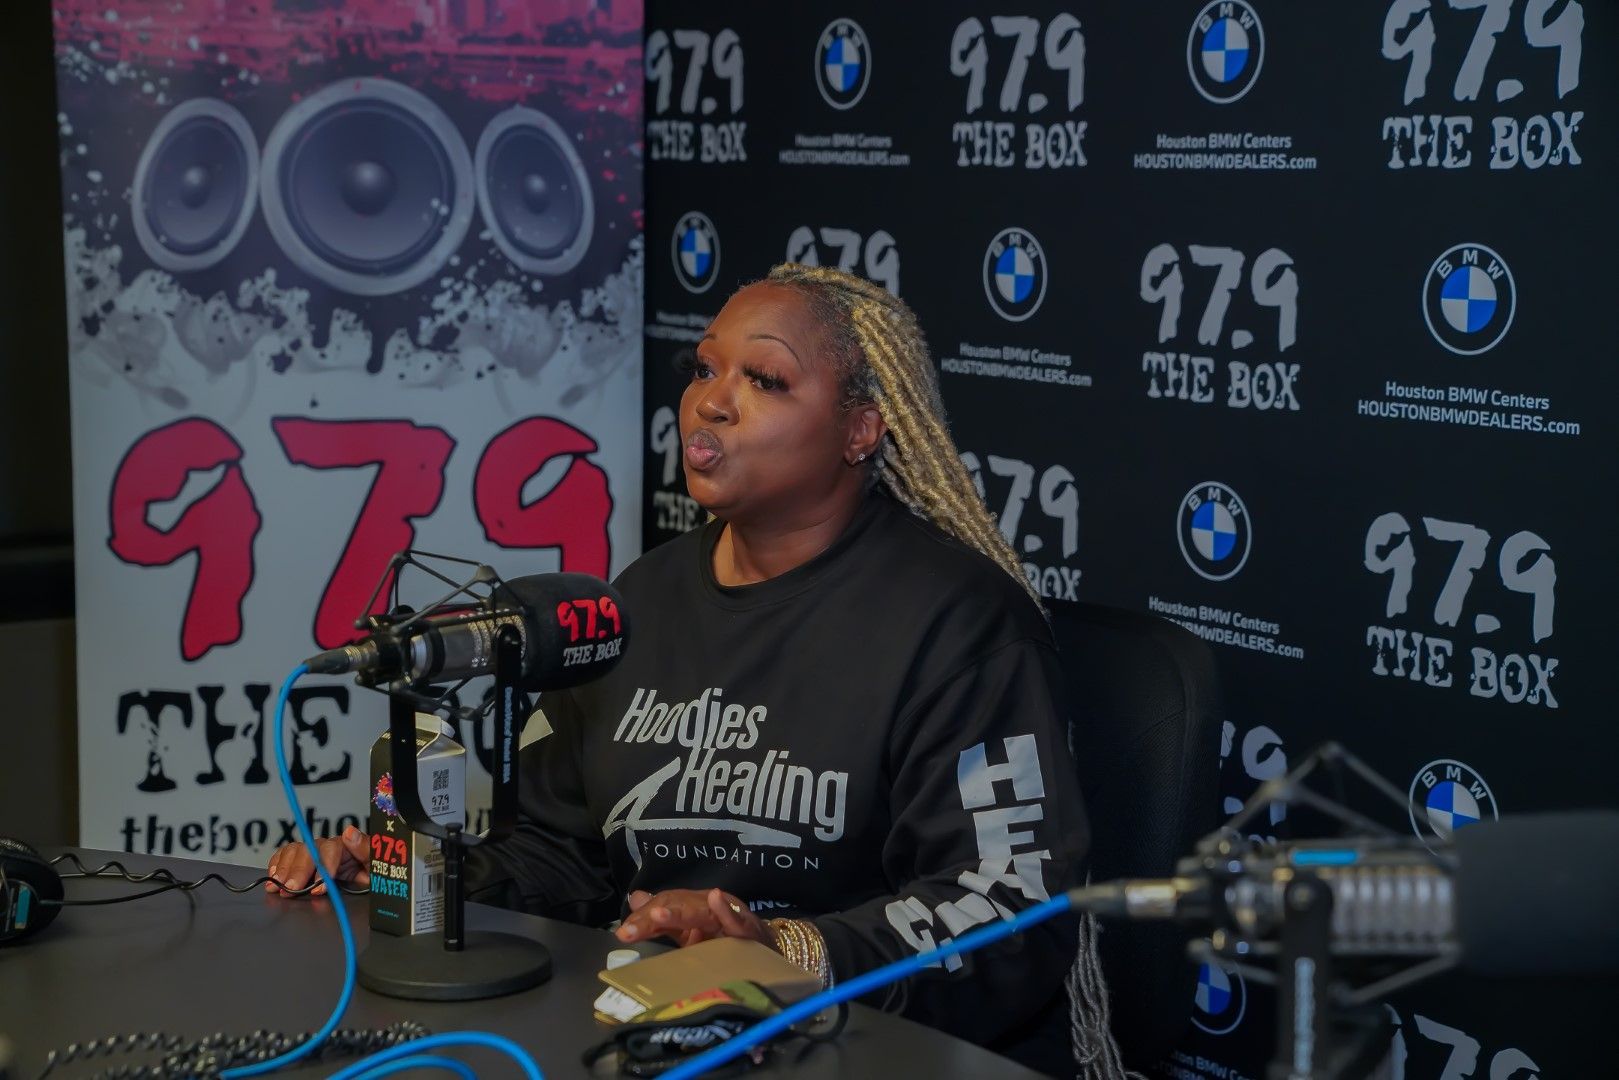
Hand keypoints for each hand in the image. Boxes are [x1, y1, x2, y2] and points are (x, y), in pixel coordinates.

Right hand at [265, 826, 369, 895]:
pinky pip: (287, 855)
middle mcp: (329, 845)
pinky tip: (273, 876)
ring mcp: (316, 852)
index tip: (319, 886)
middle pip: (309, 850)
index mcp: (348, 845)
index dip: (323, 867)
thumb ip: (365, 848)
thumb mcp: (378, 862)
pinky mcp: (306, 860)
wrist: (372, 877)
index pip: (332, 849)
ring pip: (296, 851)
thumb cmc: (375, 870)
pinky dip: (277, 864)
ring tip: (277, 885)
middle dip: (299, 871)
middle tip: (292, 888)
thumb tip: (349, 831)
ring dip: (284, 868)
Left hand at [614, 887, 772, 949]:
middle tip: (630, 931)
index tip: (623, 934)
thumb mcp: (692, 931)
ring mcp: (730, 915)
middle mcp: (711, 905)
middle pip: (678, 905)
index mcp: (695, 907)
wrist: (770, 952)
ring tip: (658, 915)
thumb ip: (665, 919)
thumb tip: (635, 898)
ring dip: (680, 912)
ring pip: (702, 910)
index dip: (643, 917)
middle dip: (652, 917)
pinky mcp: (750, 929)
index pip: (665, 905)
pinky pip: (739, 920)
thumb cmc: (728, 943)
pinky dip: (728, 910)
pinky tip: (717, 899)